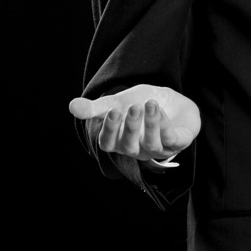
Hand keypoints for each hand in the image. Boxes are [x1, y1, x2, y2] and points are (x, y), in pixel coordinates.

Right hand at [69, 84, 200, 163]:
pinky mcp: (178, 142)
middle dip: (130, 128)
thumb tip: (71, 105)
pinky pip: (172, 139)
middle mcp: (137, 149)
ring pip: (151, 144)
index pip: (108, 144)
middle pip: (129, 146)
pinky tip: (160, 109)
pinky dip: (165, 125)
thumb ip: (97, 107)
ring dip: (150, 124)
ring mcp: (158, 148)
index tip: (112, 111)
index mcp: (120, 141)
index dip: (109, 130)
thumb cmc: (142, 105)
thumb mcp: (118, 103)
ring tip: (150, 104)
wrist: (173, 101)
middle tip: (132, 107)